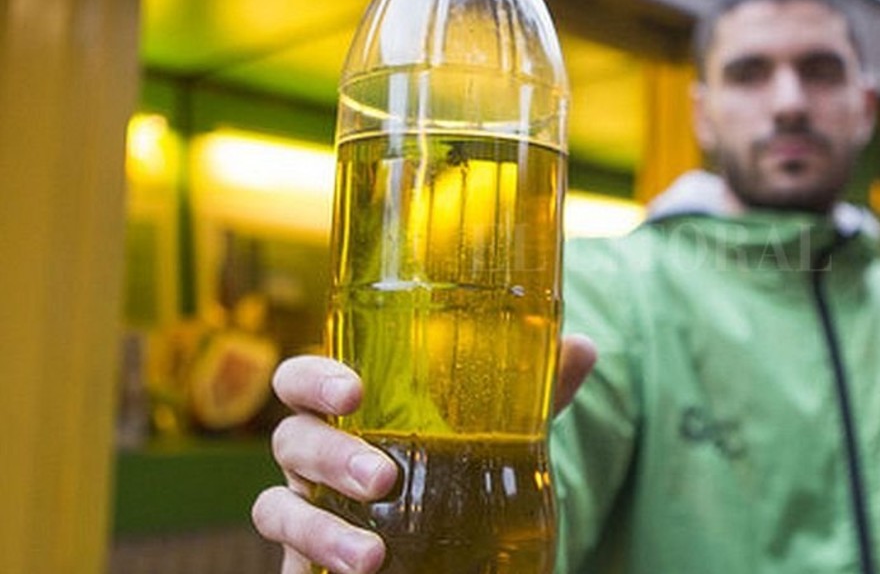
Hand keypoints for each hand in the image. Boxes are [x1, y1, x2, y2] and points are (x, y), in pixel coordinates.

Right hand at [251, 335, 598, 573]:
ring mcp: (306, 509)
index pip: (303, 379)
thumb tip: (583, 347)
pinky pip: (288, 562)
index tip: (355, 391)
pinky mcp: (305, 560)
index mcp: (348, 410)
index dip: (315, 380)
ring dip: (319, 529)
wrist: (443, 540)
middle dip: (330, 456)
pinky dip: (314, 564)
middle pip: (291, 439)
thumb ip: (531, 392)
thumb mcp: (495, 430)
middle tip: (384, 479)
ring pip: (276, 508)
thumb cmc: (453, 465)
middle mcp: (314, 454)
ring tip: (373, 557)